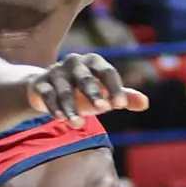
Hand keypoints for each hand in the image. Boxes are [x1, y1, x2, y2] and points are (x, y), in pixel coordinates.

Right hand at [26, 53, 149, 127]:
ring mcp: (55, 71)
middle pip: (85, 77)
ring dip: (72, 107)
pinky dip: (54, 107)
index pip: (107, 72)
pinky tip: (60, 118)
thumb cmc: (82, 91)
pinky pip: (48, 95)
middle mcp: (74, 62)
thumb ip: (124, 97)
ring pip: (65, 89)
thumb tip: (145, 103)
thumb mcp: (104, 93)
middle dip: (94, 93)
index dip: (115, 88)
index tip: (121, 105)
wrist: (46, 88)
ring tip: (78, 124)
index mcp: (93, 61)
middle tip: (104, 109)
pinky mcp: (40, 83)